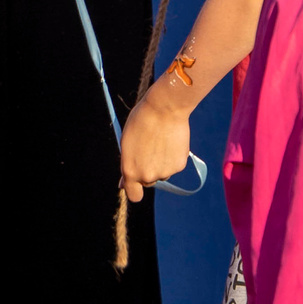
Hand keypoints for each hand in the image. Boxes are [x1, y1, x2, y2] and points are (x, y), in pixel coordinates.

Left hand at [120, 82, 194, 202]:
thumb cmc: (142, 121)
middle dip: (148, 171)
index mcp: (130, 171)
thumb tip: (123, 183)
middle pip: (148, 182)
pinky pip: (174, 165)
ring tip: (161, 141)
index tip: (136, 182)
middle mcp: (147, 176)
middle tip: (150, 150)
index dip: (134, 189)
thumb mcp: (127, 143)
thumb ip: (126, 164)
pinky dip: (173, 157)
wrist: (165, 108)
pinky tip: (171, 140)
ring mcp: (164, 172)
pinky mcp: (179, 165)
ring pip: (163, 173)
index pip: (134, 195)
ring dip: (161, 164)